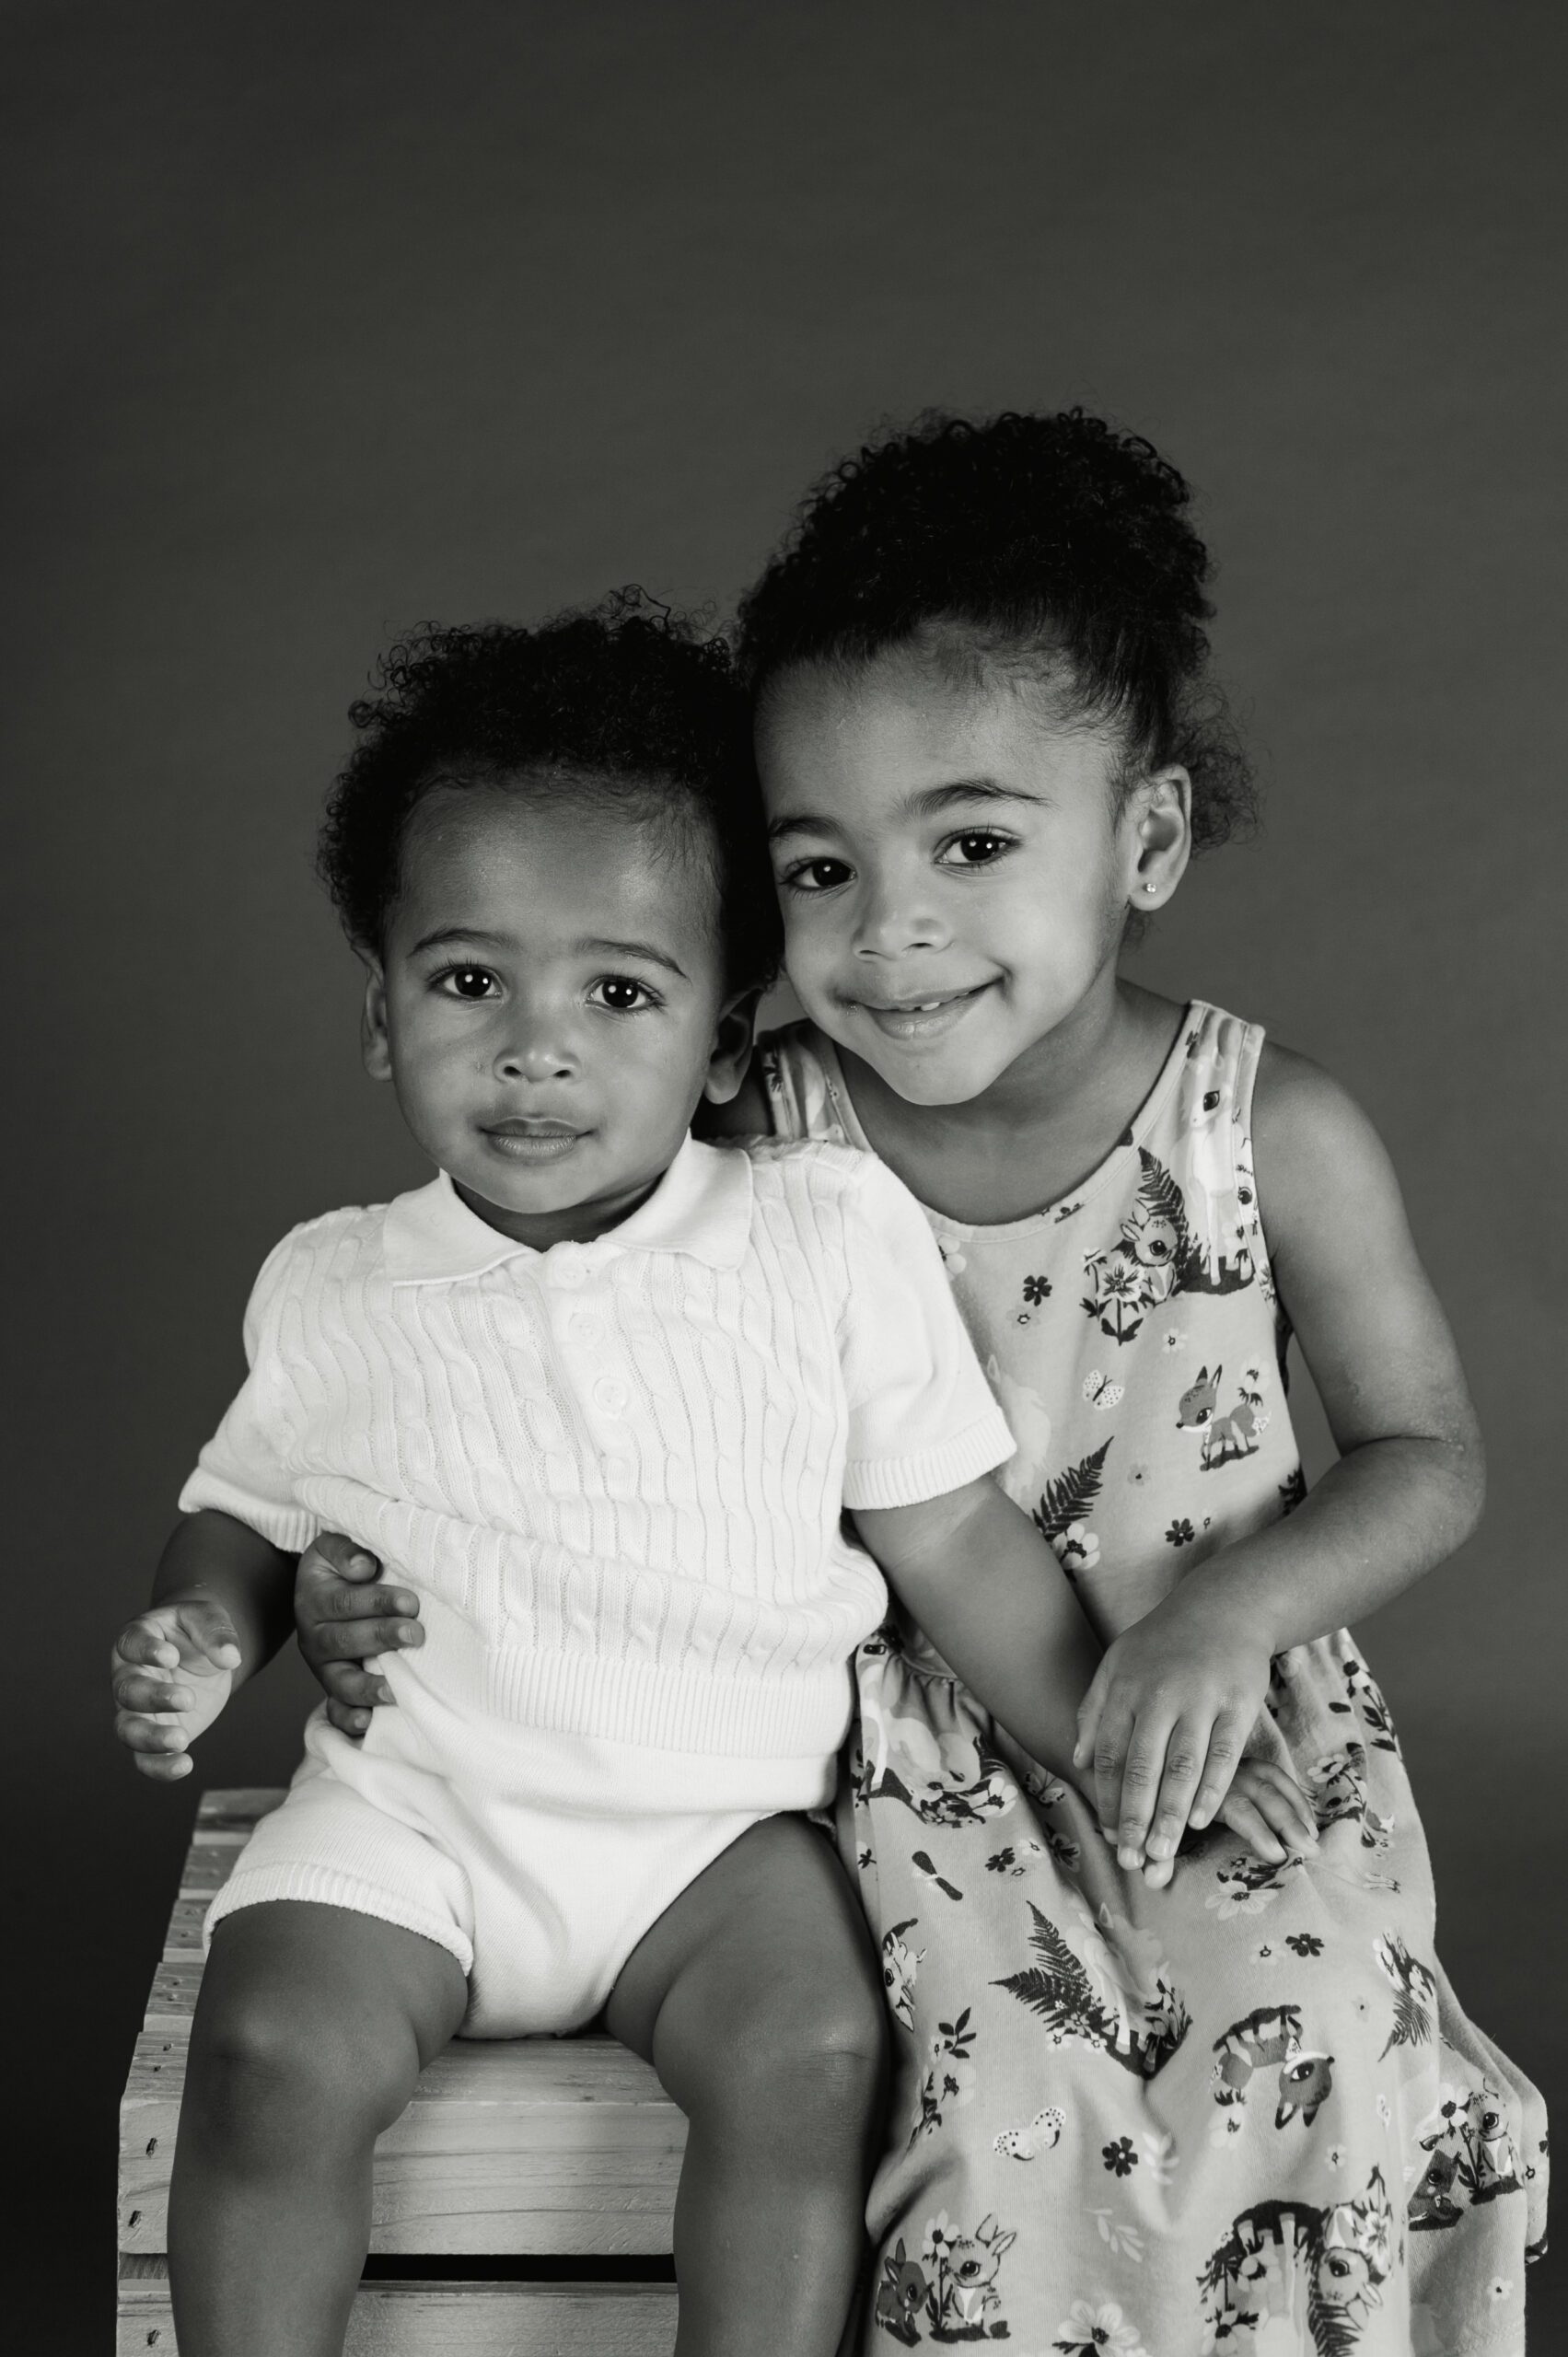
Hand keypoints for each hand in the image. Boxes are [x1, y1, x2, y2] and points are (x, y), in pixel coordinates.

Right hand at [112, 1595, 241, 1780]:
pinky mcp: (152, 1734)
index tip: (170, 1656)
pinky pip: (145, 1759)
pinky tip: (184, 1766)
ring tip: (181, 1739)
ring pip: (127, 1729)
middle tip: (187, 1699)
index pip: (131, 1643)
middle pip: (127, 1690)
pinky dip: (160, 1767)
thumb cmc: (198, 1632)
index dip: (145, 1651)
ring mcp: (136, 1709)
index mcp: (138, 1638)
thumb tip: (230, 1656)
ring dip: (151, 1738)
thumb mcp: (210, 1619)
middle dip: (154, 1697)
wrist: (203, 1657)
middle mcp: (128, 1675)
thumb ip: (216, 1632)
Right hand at [294, 1531, 421, 1737]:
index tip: (411, 1602)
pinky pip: (334, 1710)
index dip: (377, 1603)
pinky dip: (348, 1719)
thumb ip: (345, 1550)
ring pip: (339, 1681)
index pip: (343, 1603)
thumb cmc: (340, 1566)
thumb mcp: (333, 1547)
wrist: (323, 1588)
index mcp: (313, 1600)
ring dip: (368, 1687)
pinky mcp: (333, 1688)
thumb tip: (364, 1566)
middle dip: (382, 1638)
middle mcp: (314, 1637)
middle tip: (416, 1634)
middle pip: (344, 1642)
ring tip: (395, 1689)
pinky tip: (367, 1723)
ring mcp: (323, 1667)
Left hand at [1073, 1592, 1272, 1876]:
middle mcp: (1159, 1696)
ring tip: (1162, 1854)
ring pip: (1182, 1767)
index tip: (1108, 1835)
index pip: (1109, 1753)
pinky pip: (1223, 1755)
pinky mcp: (1237, 1705)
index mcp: (1124, 1689)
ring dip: (1170, 1815)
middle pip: (1142, 1767)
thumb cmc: (1163, 1642)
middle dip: (1135, 1818)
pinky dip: (1211, 1790)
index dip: (1106, 1798)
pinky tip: (1200, 1819)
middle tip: (1131, 1861)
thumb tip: (1076, 1758)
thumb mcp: (1117, 1663)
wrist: (1222, 1607)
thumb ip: (1094, 1709)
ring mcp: (1200, 1700)